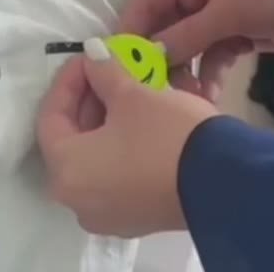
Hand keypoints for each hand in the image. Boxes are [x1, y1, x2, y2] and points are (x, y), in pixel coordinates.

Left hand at [37, 40, 219, 237]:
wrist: (223, 181)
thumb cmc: (167, 135)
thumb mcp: (134, 95)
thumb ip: (105, 71)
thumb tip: (92, 53)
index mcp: (66, 172)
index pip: (50, 117)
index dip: (68, 80)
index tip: (90, 56)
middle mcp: (78, 202)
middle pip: (72, 140)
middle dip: (91, 100)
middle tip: (110, 70)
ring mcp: (108, 216)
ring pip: (97, 158)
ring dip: (109, 122)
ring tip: (130, 90)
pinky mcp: (137, 219)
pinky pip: (118, 176)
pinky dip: (124, 147)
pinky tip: (143, 121)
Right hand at [118, 0, 273, 96]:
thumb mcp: (232, 10)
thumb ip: (188, 34)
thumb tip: (147, 56)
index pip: (148, 0)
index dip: (133, 33)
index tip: (119, 68)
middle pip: (165, 27)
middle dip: (161, 59)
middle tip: (155, 93)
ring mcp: (219, 12)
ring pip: (188, 46)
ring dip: (186, 72)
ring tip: (186, 100)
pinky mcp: (239, 33)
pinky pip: (213, 56)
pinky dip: (210, 75)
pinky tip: (209, 98)